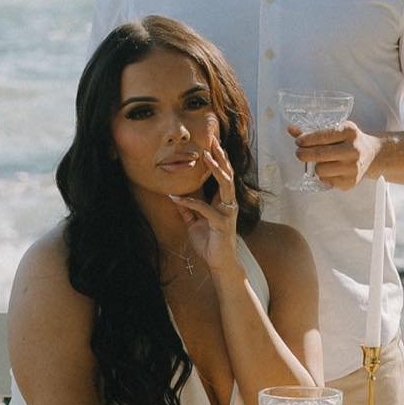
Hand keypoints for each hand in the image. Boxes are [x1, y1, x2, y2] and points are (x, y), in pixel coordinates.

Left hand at [169, 141, 241, 272]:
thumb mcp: (194, 223)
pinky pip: (205, 209)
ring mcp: (227, 213)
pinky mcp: (222, 224)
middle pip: (228, 174)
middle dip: (221, 157)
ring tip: (206, 157)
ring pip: (225, 186)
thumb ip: (187, 209)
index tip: (212, 143)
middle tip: (214, 141)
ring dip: (216, 170)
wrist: (219, 263)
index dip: (218, 160)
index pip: (223, 176)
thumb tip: (175, 196)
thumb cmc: (210, 243)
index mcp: (223, 202)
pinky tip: (177, 198)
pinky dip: (190, 203)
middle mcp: (228, 204)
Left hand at [288, 120, 381, 191]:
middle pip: (318, 155)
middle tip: (300, 153)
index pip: (322, 136)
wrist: (373, 155)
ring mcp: (353, 168)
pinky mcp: (351, 182)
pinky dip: (324, 176)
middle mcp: (353, 150)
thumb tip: (291, 129)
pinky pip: (326, 181)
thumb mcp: (337, 130)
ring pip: (320, 170)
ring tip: (321, 162)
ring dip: (316, 166)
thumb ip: (314, 132)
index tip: (298, 142)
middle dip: (304, 154)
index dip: (305, 140)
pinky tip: (331, 170)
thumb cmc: (351, 141)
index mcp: (350, 132)